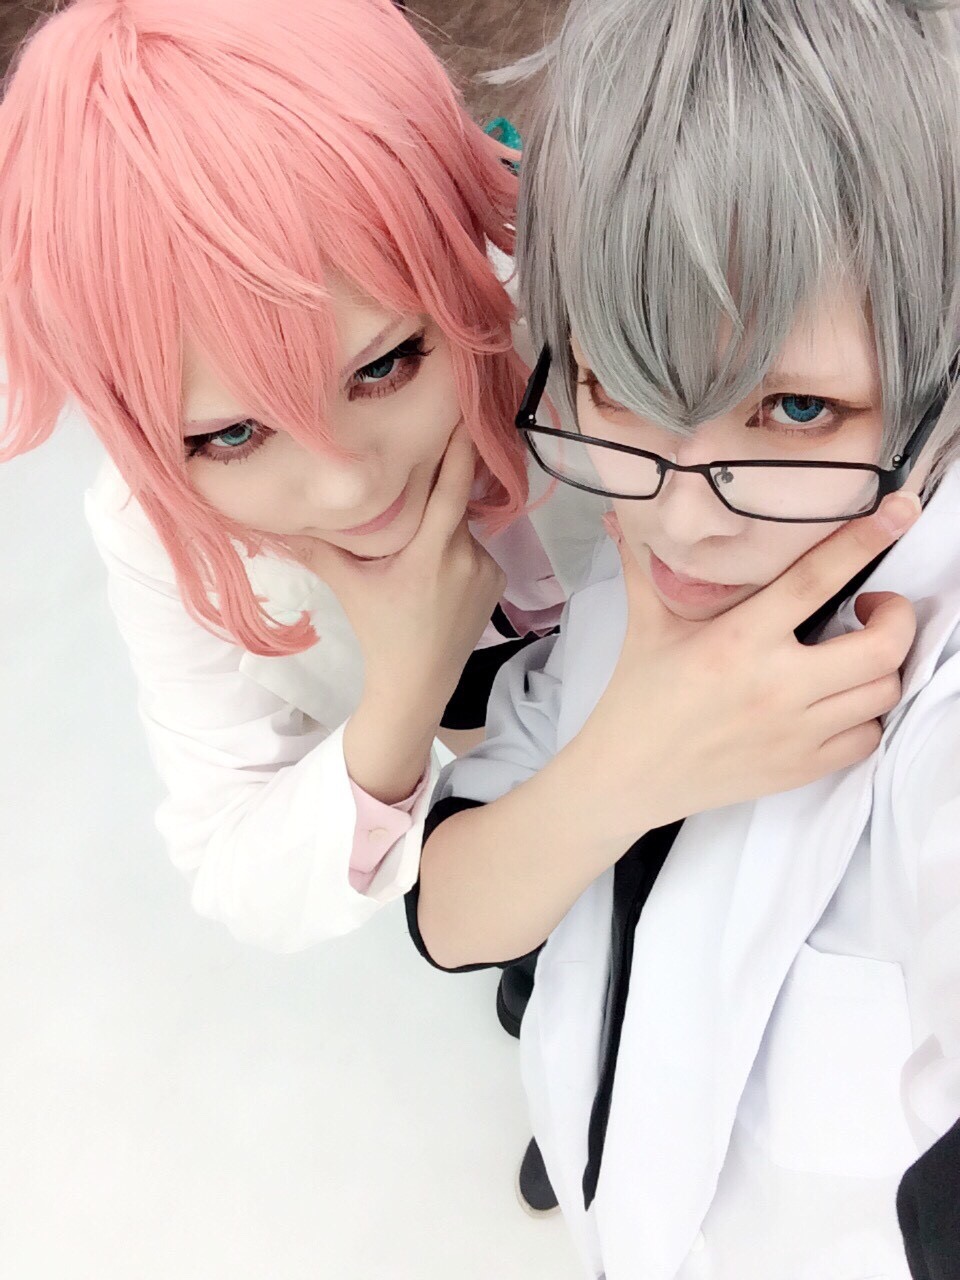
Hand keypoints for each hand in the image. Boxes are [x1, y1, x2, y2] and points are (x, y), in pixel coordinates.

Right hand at [288, 427, 505, 802]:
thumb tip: (277, 519)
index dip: (460, 449)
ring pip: (464, 529)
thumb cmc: (380, 632)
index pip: (453, 488)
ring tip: (418, 555)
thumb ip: (319, 549)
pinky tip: (438, 576)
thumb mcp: (348, 588)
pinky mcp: (498, 583)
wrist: (418, 683)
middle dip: (439, 491)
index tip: (465, 416)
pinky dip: (459, 552)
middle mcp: (466, 556)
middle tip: (424, 473)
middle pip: (456, 504)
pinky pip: (478, 551)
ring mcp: (487, 570)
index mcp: (430, 552)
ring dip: (445, 530)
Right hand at [571, 494, 920, 841]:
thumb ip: (647, 566)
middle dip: (897, 617)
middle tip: (875, 606)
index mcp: (738, 641)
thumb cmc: (637, 698)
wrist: (627, 777)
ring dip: (883, 665)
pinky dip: (867, 714)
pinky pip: (868, 737)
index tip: (898, 513)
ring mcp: (795, 732)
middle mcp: (776, 686)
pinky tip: (842, 698)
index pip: (815, 580)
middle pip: (881, 647)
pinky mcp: (800, 768)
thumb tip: (627, 513)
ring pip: (883, 692)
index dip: (863, 542)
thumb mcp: (644, 625)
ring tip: (858, 651)